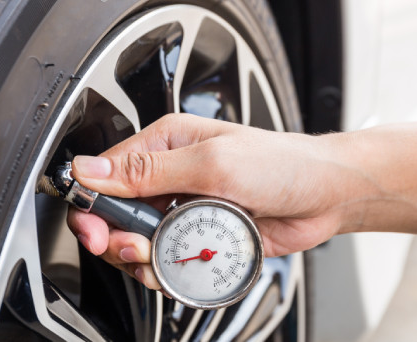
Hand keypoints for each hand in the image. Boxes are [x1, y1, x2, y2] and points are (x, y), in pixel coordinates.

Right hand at [66, 114, 368, 288]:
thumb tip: (92, 169)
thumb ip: (149, 170)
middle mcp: (169, 175)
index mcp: (165, 144)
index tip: (97, 231)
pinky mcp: (199, 235)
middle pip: (116, 214)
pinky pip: (168, 259)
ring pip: (139, 242)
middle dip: (118, 239)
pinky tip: (183, 268)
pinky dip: (168, 271)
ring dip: (144, 259)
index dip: (91, 206)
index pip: (104, 174)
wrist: (325, 195)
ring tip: (163, 259)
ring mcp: (183, 208)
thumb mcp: (212, 162)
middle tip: (136, 249)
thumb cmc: (281, 164)